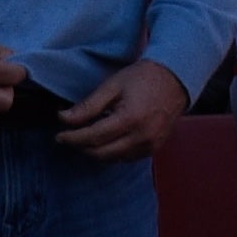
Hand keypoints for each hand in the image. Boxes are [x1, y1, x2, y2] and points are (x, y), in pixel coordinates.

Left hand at [56, 56, 186, 160]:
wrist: (176, 77)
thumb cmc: (144, 77)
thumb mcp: (113, 85)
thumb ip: (88, 105)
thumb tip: (63, 119)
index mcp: (130, 119)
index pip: (92, 137)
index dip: (72, 138)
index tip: (59, 135)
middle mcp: (142, 136)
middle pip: (100, 153)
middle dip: (81, 147)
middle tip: (70, 137)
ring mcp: (150, 145)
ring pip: (113, 158)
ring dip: (96, 150)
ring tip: (88, 136)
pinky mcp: (154, 148)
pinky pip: (126, 157)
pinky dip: (113, 152)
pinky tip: (108, 138)